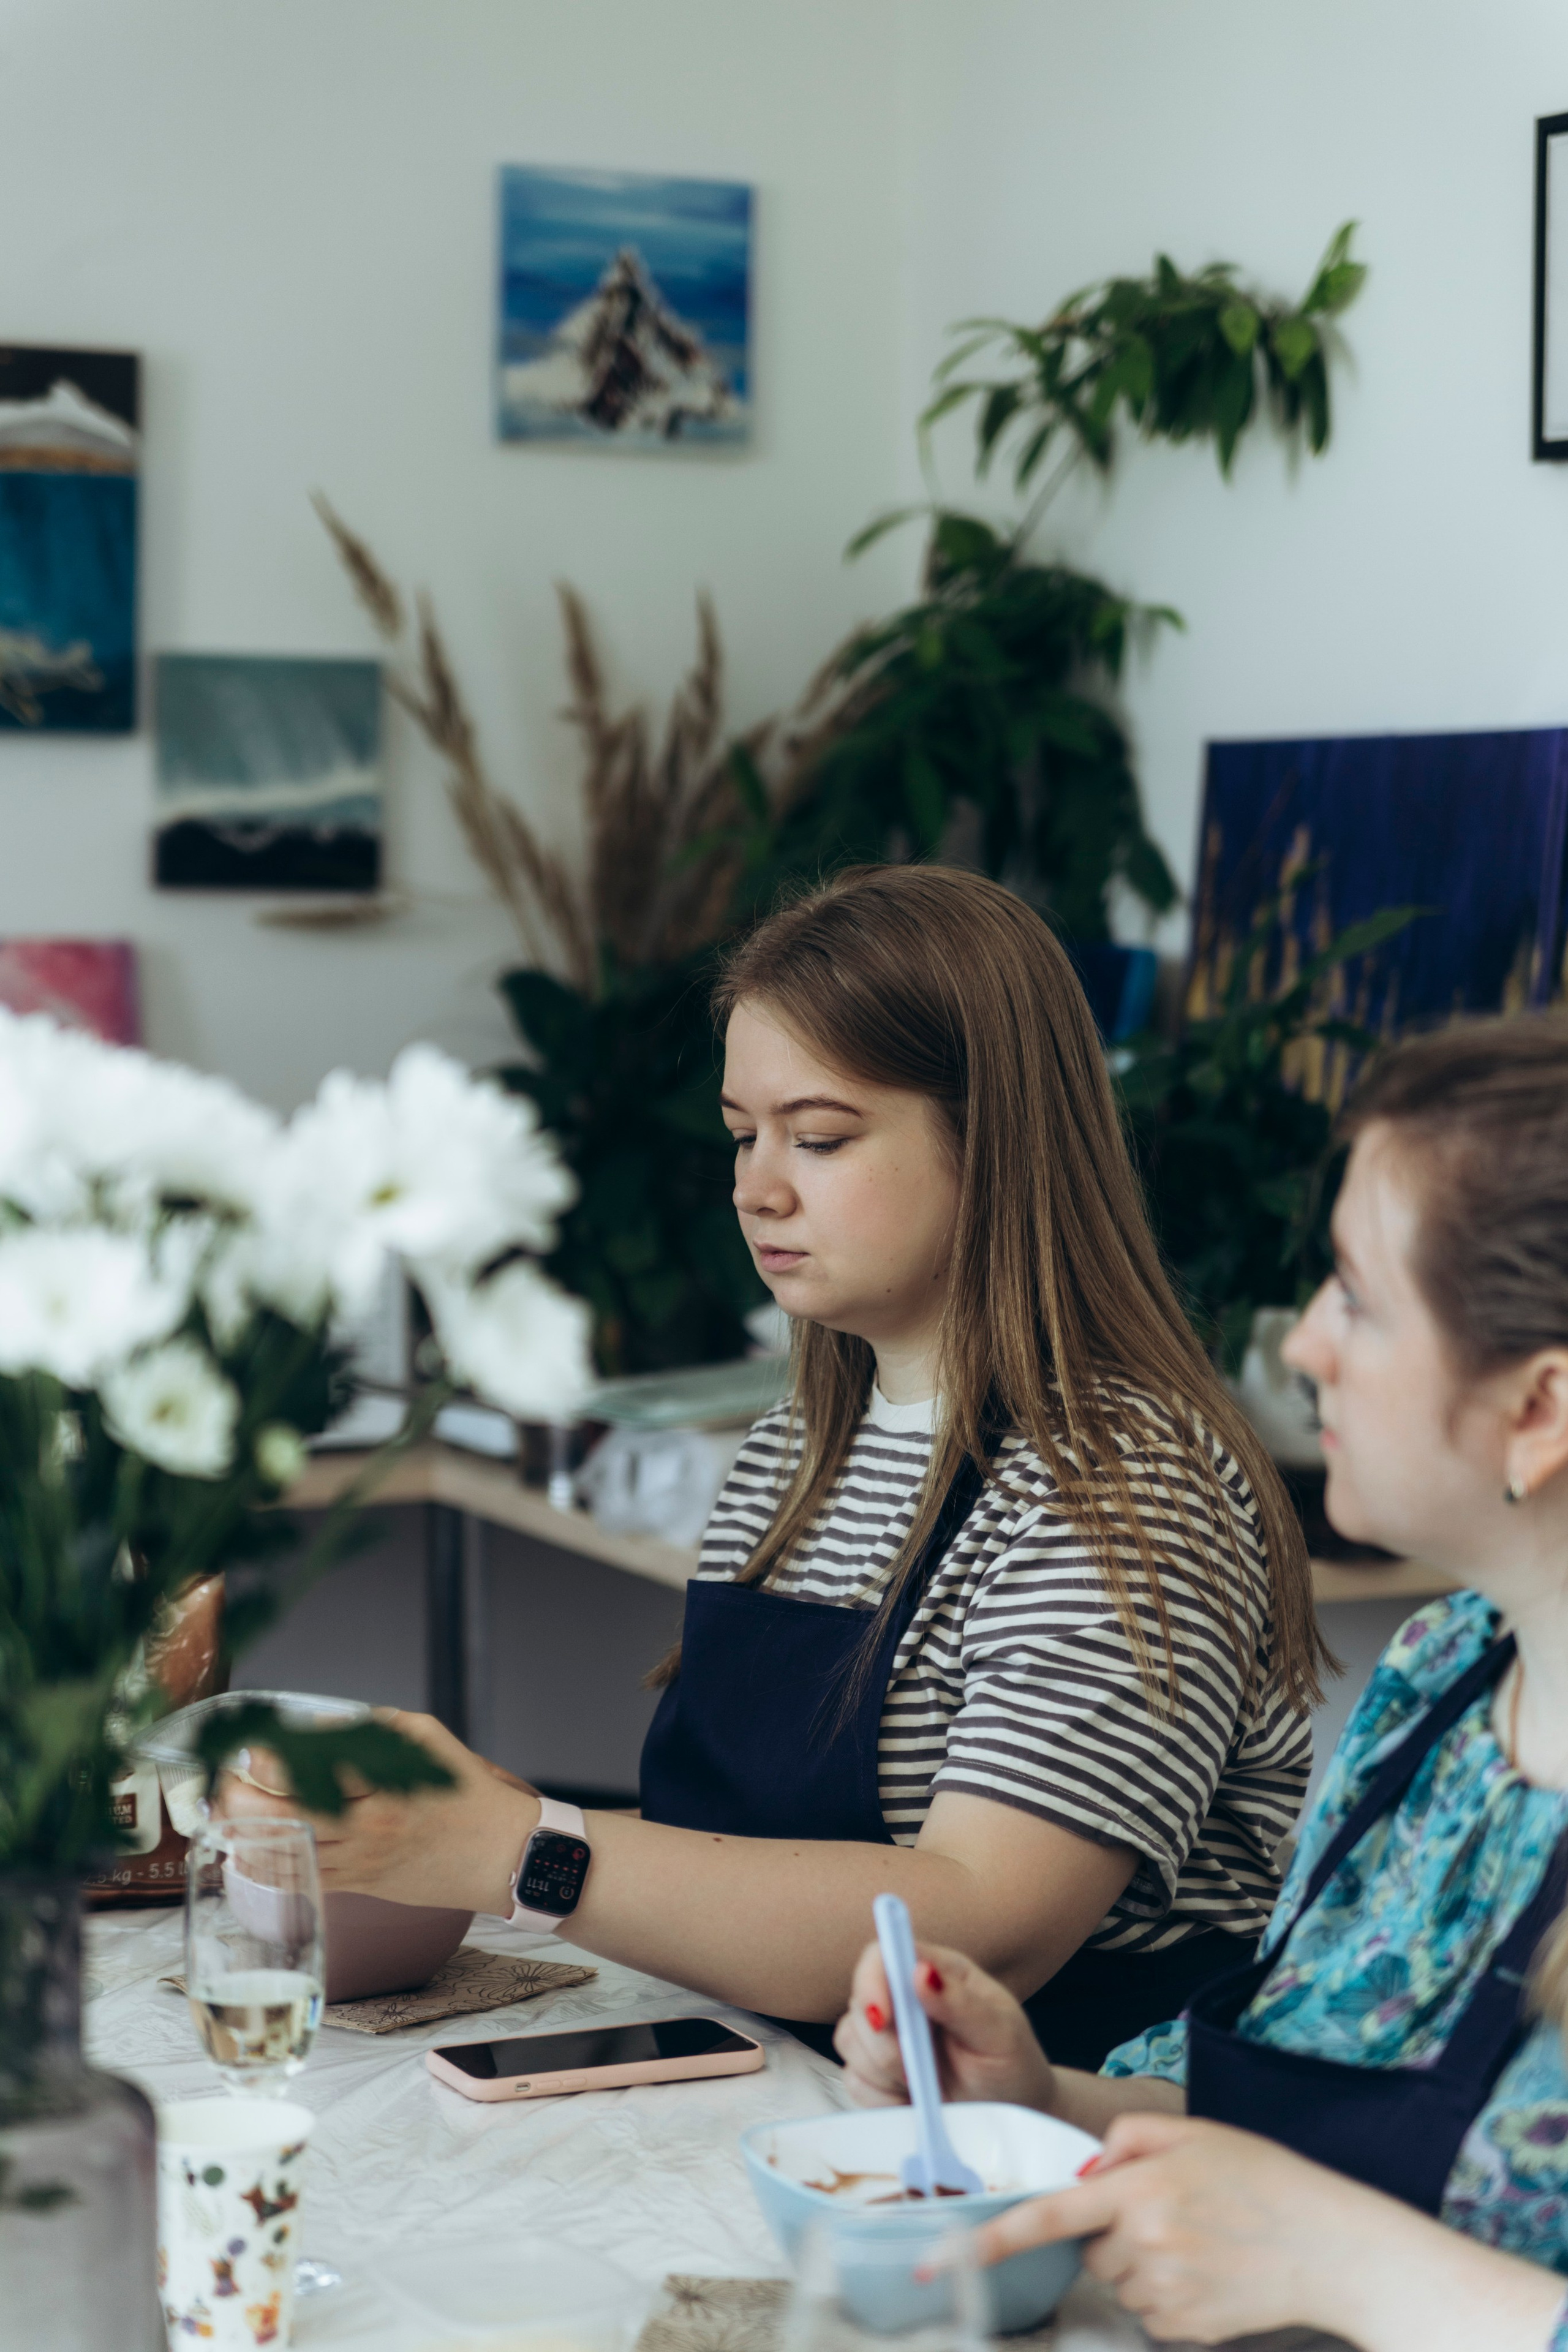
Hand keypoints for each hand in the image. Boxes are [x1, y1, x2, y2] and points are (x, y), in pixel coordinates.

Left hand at [216, 1709, 536, 1917]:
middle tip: (224, 1784)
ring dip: (249, 1836)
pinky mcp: (363, 1885)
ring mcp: (364, 1861)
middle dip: (245, 1801)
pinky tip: (250, 1852)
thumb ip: (371, 1728)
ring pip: (291, 1853)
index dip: (271, 1761)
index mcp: (386, 1783)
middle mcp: (370, 1825)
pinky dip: (273, 1867)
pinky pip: (307, 1880)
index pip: (314, 1769)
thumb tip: (317, 1730)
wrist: (502, 1855)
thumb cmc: (466, 1790)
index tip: (252, 1750)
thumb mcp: (426, 1739)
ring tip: (223, 1816)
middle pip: (290, 1815)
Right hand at [832, 1939, 1055, 2111]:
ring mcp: (888, 2036)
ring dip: (883, 2072)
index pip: (884, 1956)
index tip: (883, 2018)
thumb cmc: (1012, 2065)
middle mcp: (906, 1998)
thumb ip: (960, 2003)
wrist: (1012, 2115)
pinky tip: (912, 2102)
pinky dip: (880, 2098)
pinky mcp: (877, 2073)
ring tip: (924, 2087)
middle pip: (859, 2001)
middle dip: (885, 2045)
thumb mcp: (1000, 2034)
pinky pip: (854, 2081)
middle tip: (919, 2072)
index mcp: (937, 1972)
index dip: (872, 1981)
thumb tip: (920, 1972)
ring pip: (850, 2040)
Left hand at [970, 2111, 1414, 2346]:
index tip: (935, 2261)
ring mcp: (1165, 2293)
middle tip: (1171, 2213)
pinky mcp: (1184, 2329)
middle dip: (1111, 2231)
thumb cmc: (1263, 2179)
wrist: (1333, 2246)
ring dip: (1139, 2261)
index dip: (987, 2240)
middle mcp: (1144, 2245)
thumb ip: (1127, 2140)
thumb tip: (1085, 2173)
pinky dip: (1167, 2292)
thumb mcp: (1194, 2133)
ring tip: (1200, 2240)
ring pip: (1116, 2279)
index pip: (1048, 2215)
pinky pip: (1147, 2309)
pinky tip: (1210, 2271)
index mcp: (1140, 2189)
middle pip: (1088, 2246)